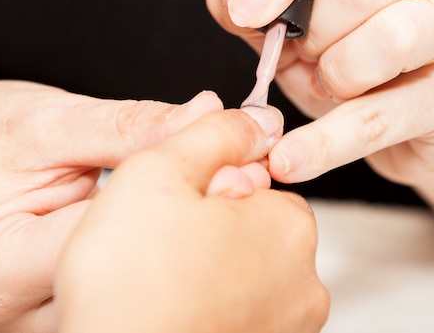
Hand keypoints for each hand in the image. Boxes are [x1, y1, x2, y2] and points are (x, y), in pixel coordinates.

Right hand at [0, 78, 222, 332]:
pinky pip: (147, 295)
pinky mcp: (84, 312)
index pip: (116, 239)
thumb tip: (211, 116)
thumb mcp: (51, 120)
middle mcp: (23, 313)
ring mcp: (56, 321)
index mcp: (1, 265)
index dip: (188, 199)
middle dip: (204, 230)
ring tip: (228, 198)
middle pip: (138, 281)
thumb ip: (132, 124)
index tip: (241, 163)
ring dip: (202, 248)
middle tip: (248, 181)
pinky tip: (205, 225)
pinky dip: (186, 259)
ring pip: (151, 296)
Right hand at [54, 107, 328, 332]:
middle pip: (253, 231)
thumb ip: (213, 133)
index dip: (206, 188)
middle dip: (212, 230)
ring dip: (209, 271)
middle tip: (160, 246)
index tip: (172, 208)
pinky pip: (236, 313)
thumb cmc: (131, 282)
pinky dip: (210, 308)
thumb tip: (257, 121)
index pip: (256, 183)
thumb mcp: (161, 172)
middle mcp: (302, 283)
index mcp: (288, 226)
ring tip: (160, 283)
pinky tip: (171, 310)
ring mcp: (285, 328)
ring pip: (243, 275)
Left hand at [207, 0, 433, 185]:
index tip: (244, 9)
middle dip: (311, 33)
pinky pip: (381, 117)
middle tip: (307, 53)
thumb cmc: (362, 45)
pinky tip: (291, 160)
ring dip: (333, 76)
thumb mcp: (303, 11)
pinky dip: (326, 143)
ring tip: (331, 83)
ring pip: (383, 42)